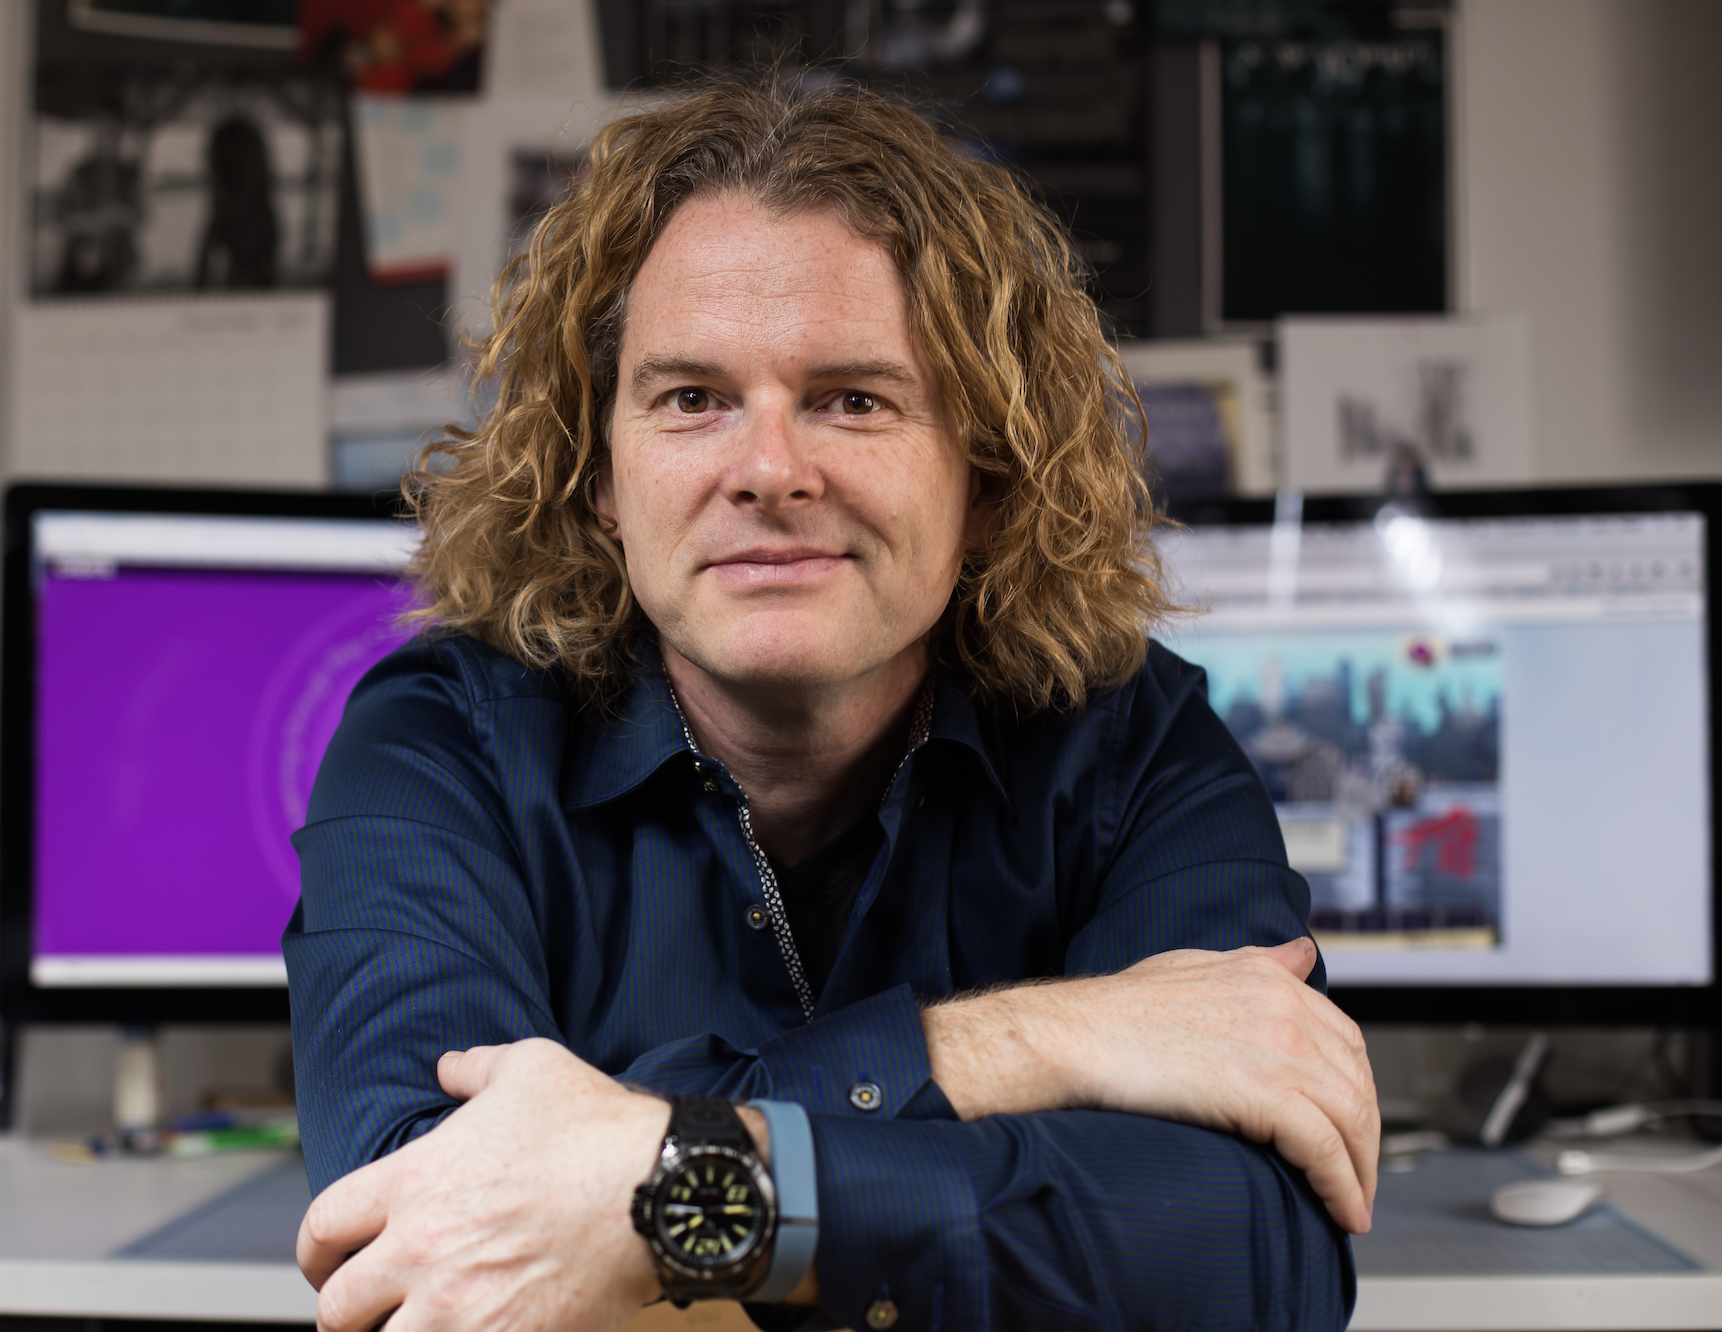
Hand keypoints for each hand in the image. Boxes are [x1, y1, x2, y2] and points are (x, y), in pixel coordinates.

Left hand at [296, 1039, 670, 1331]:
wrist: (657, 1189)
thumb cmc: (597, 1128)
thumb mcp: (532, 1069)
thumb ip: (475, 1069)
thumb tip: (448, 1068)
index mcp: (413, 1180)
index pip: (322, 1229)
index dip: (316, 1253)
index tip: (329, 1264)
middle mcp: (419, 1247)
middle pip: (336, 1309)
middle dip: (348, 1314)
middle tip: (370, 1313)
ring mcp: (456, 1306)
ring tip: (419, 1328)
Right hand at [922, 939, 1378, 1233]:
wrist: (1071, 1038)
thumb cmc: (1114, 1012)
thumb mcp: (1194, 967)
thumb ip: (1257, 963)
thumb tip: (1303, 952)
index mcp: (1267, 976)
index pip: (1345, 1037)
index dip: (1355, 1087)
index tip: (1349, 1124)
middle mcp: (1283, 1006)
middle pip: (1358, 1080)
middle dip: (1366, 1134)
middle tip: (1359, 1174)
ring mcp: (1278, 1047)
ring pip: (1352, 1118)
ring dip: (1362, 1170)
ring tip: (1353, 1205)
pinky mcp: (1265, 1093)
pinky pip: (1326, 1149)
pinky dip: (1343, 1187)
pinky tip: (1341, 1212)